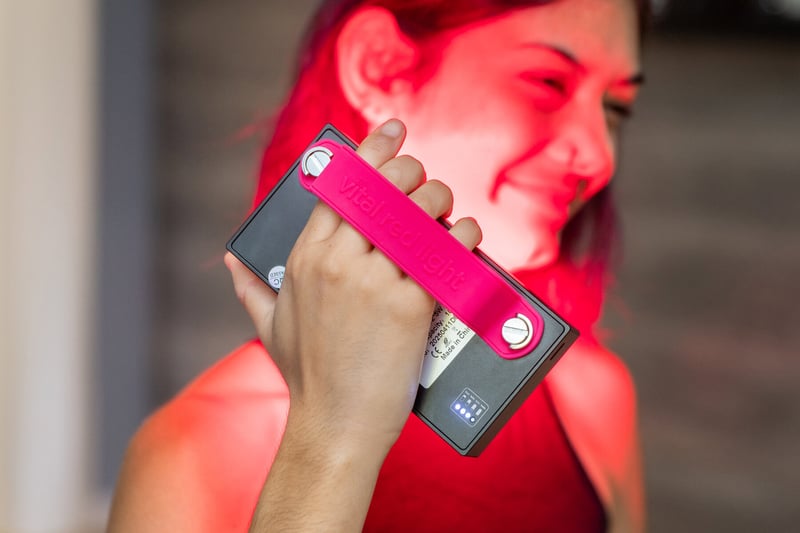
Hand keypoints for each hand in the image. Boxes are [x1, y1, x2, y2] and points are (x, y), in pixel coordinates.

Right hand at [225, 119, 480, 453]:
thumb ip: (250, 285)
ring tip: (444, 209)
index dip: (370, 151)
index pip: (340, 185)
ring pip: (417, 213)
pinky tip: (464, 236)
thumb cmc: (306, 376)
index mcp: (304, 257)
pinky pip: (445, 252)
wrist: (334, 427)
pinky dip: (461, 237)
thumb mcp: (268, 325)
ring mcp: (373, 282)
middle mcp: (336, 261)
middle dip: (410, 174)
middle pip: (383, 188)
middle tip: (422, 181)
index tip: (391, 131)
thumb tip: (231, 259)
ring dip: (438, 201)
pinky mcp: (409, 306)